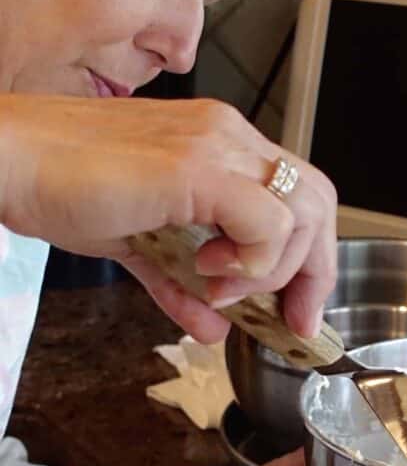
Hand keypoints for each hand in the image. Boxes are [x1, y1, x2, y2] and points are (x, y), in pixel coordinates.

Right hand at [0, 94, 336, 341]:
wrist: (9, 160)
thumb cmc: (60, 186)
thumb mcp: (136, 247)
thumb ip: (180, 285)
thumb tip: (209, 329)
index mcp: (219, 145)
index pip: (297, 196)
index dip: (308, 259)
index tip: (294, 311)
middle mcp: (226, 136)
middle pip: (317, 200)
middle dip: (315, 271)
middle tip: (292, 319)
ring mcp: (215, 145)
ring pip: (302, 211)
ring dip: (275, 270)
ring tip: (221, 291)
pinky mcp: (196, 166)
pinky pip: (267, 221)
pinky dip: (252, 263)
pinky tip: (207, 273)